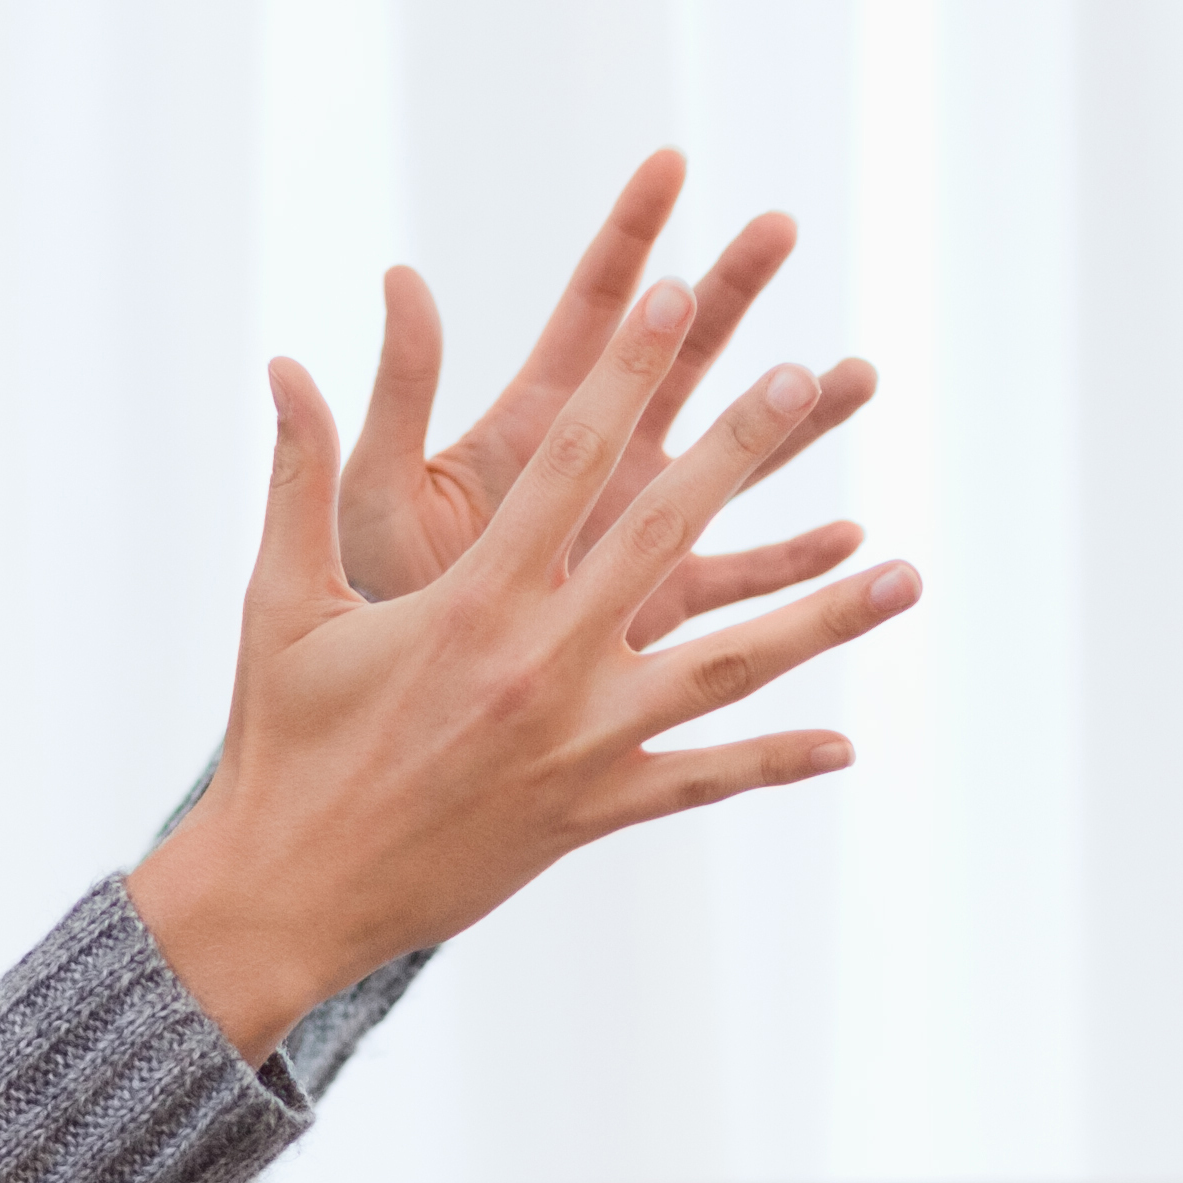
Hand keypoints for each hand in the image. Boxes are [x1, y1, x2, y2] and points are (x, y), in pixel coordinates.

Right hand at [130, 279, 919, 1059]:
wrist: (291, 890)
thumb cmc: (281, 740)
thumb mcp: (279, 601)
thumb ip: (298, 476)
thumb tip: (285, 365)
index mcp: (470, 599)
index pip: (567, 459)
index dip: (628, 371)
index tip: (676, 292)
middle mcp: (540, 660)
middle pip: (665, 532)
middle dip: (741, 447)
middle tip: (805, 372)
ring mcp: (580, 740)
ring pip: (726, 664)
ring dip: (819, 615)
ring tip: (903, 568)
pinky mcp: (594, 811)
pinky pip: (702, 779)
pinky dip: (773, 761)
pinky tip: (847, 743)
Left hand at [339, 149, 877, 636]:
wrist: (397, 705)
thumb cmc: (375, 593)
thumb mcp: (380, 489)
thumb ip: (401, 391)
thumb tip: (399, 274)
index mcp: (535, 421)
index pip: (595, 306)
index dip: (632, 235)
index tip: (671, 160)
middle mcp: (601, 460)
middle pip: (682, 355)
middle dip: (734, 289)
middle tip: (781, 226)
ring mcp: (640, 531)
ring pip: (738, 457)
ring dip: (798, 418)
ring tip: (859, 375)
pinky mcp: (662, 607)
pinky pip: (743, 579)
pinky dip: (797, 563)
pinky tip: (849, 544)